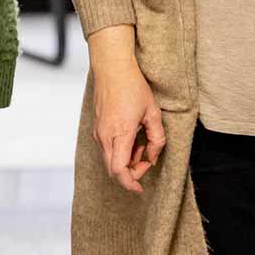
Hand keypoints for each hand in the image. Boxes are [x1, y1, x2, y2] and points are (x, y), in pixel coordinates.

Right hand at [88, 26, 165, 193]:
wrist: (111, 66)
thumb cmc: (132, 86)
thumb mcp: (153, 112)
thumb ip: (157, 138)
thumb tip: (153, 156)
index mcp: (119, 133)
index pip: (119, 171)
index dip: (130, 183)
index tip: (141, 187)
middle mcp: (104, 135)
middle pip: (113, 170)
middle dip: (131, 174)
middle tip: (146, 162)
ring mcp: (98, 131)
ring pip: (109, 160)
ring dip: (126, 162)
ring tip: (142, 146)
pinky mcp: (96, 127)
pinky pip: (106, 149)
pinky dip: (120, 152)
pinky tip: (132, 139)